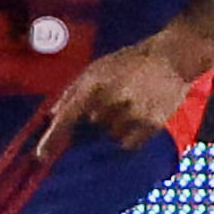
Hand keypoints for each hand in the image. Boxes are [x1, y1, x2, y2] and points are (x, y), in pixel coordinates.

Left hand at [34, 20, 213, 158]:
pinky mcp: (150, 125)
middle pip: (91, 128)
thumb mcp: (97, 67)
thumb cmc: (130, 60)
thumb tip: (52, 114)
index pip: (67, 117)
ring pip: (110, 136)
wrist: (172, 57)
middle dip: (97, 119)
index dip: (52, 138)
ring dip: (115, 126)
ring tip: (131, 103)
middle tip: (116, 99)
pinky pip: (129, 144)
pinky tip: (140, 114)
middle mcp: (110, 102)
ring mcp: (130, 115)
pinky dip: (130, 135)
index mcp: (94, 84)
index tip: (41, 156)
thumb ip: (73, 90)